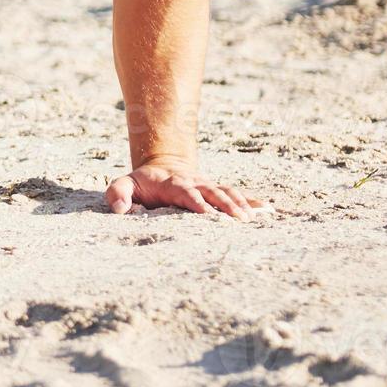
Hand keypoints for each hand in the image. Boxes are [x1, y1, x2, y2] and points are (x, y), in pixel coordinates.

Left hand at [106, 157, 264, 218]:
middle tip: (239, 220)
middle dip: (225, 205)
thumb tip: (120, 210)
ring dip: (241, 204)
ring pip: (227, 192)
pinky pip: (237, 194)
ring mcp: (207, 186)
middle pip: (212, 192)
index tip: (207, 215)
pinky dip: (252, 202)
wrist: (162, 166)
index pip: (185, 192)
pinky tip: (268, 211)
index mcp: (172, 183)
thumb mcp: (124, 184)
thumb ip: (117, 194)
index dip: (196, 203)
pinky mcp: (217, 191)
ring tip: (253, 219)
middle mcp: (194, 183)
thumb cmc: (141, 184)